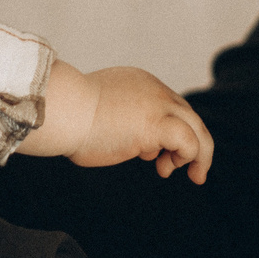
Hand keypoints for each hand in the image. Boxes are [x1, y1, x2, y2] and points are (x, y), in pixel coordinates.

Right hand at [19, 65, 210, 181]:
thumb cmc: (66, 115)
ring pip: (197, 128)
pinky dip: (189, 157)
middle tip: (193, 171)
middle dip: (194, 145)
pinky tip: (169, 167)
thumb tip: (127, 140)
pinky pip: (190, 143)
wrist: (59, 109)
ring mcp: (158, 105)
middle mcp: (154, 90)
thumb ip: (119, 118)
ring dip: (199, 155)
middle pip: (189, 115)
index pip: (169, 106)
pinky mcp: (157, 125)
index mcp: (139, 82)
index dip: (172, 131)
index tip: (158, 154)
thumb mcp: (99, 108)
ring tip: (191, 175)